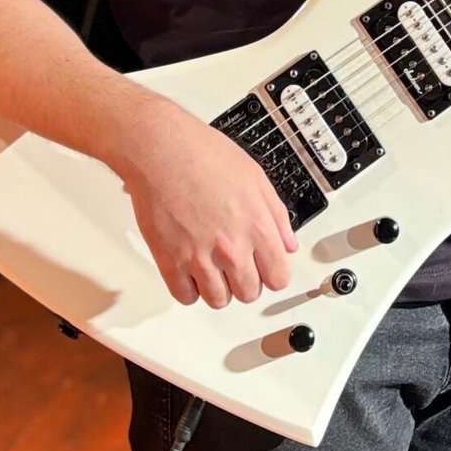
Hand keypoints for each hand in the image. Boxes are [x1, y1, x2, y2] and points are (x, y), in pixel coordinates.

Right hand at [114, 91, 298, 307]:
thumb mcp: (255, 177)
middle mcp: (232, 248)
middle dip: (245, 282)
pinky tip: (190, 272)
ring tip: (212, 268)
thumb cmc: (204, 154)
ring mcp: (200, 258)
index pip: (278, 278)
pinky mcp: (170, 261)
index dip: (272, 274)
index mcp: (257, 227)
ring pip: (218, 300)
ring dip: (218, 288)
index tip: (264, 269)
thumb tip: (288, 243)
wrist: (162, 150)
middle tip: (236, 266)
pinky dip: (189, 289)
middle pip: (249, 293)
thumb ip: (275, 215)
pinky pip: (185, 296)